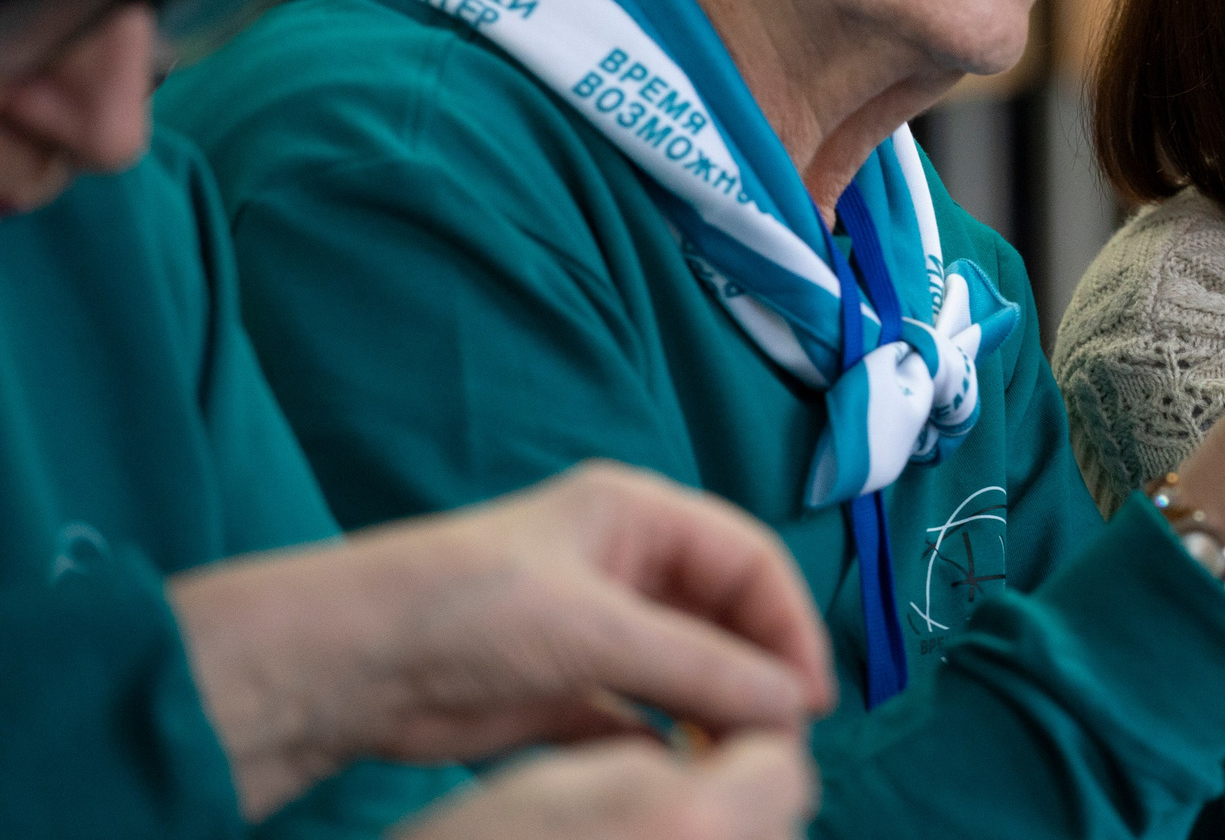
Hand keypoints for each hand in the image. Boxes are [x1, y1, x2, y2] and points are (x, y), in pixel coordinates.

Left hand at [170, 461, 834, 820]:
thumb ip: (699, 666)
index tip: (813, 695)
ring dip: (719, 712)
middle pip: (727, 616)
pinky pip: (644, 717)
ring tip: (740, 761)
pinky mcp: (567, 689)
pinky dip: (669, 743)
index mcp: (639, 515)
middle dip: (759, 672)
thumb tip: (793, 705)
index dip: (790, 622)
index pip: (750, 559)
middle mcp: (627, 565)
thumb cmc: (467, 608)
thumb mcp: (595, 629)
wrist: (347, 665)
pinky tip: (683, 773)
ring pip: (690, 670)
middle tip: (782, 738)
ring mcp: (598, 628)